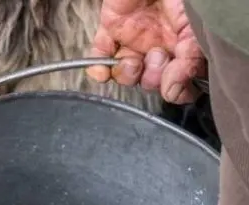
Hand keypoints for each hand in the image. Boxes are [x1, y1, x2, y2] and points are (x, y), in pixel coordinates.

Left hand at [87, 0, 205, 103]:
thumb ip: (189, 59)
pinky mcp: (111, 30)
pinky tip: (103, 68)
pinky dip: (97, 67)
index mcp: (183, 43)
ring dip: (128, 75)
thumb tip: (175, 90)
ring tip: (135, 59)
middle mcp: (159, 44)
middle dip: (153, 78)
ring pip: (125, 74)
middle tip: (157, 58)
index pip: (180, 80)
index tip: (174, 85)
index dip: (176, 88)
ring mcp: (134, 39)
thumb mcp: (193, 27)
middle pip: (151, 81)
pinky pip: (98, 57)